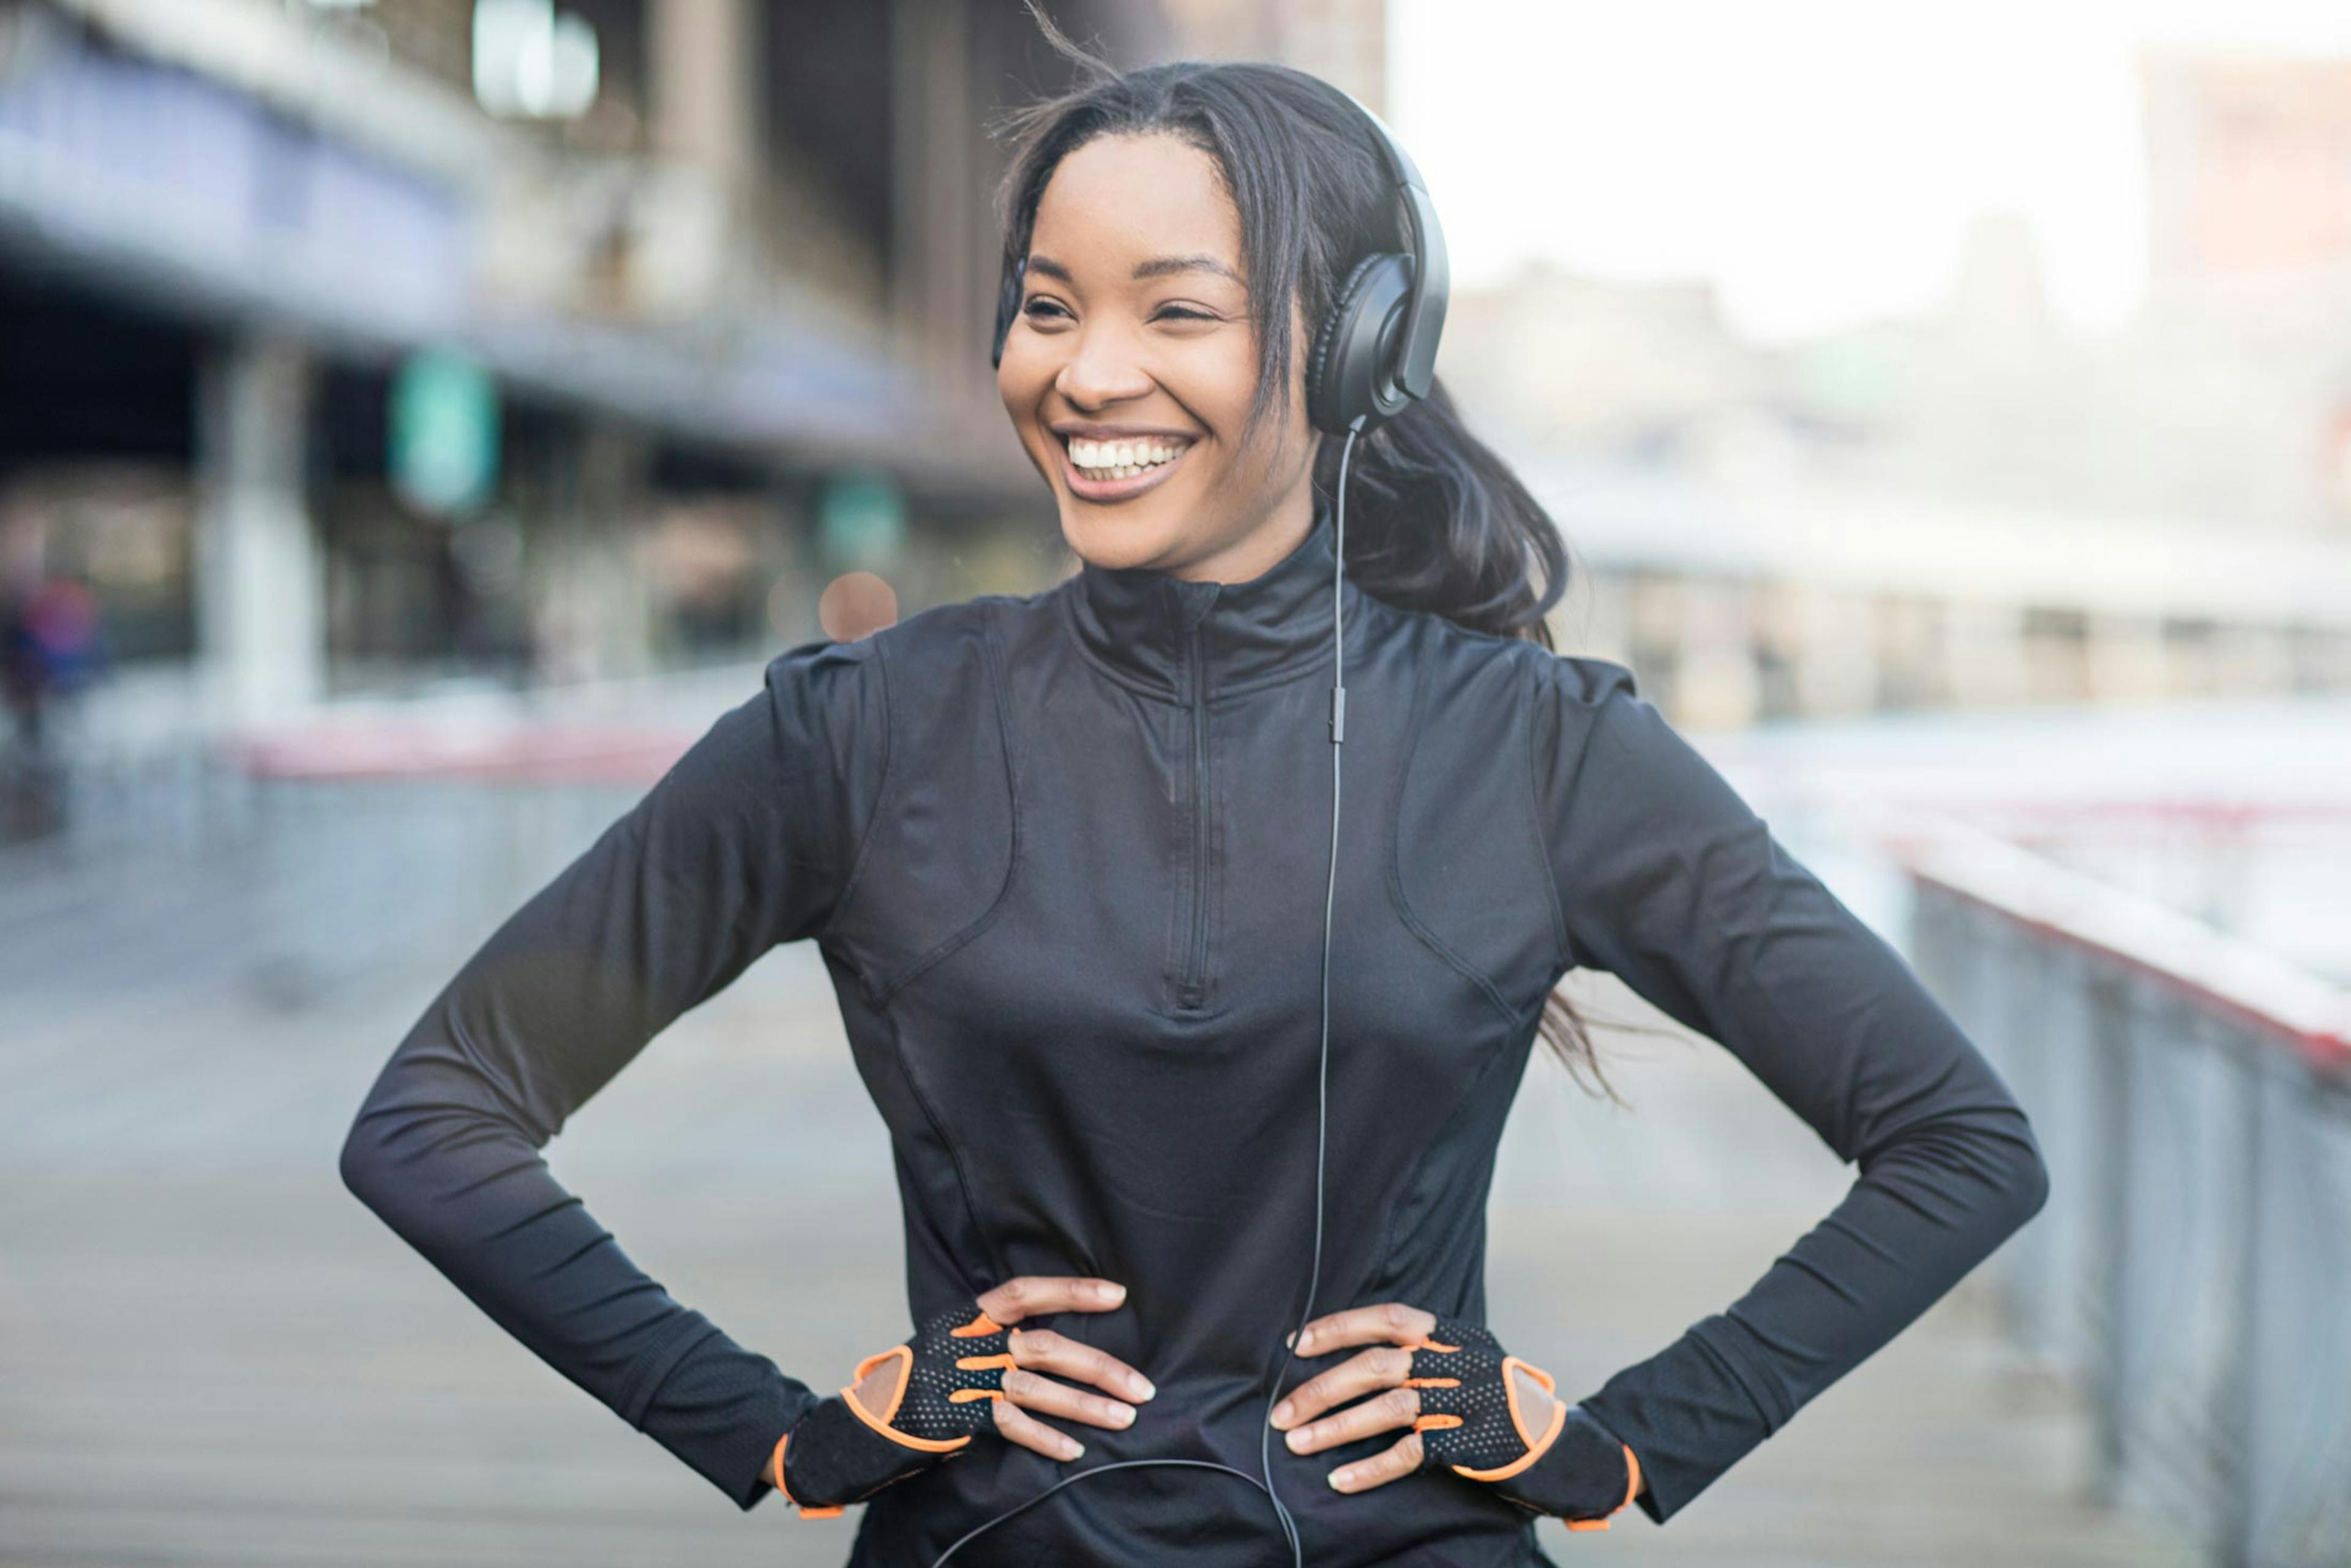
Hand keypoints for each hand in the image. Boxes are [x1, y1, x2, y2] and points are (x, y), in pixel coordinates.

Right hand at [911, 1275, 1155, 1461]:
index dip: (1072, 1290)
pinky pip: (1014, 1427)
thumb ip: (1000, 1331)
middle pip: (1047, 1347)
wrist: (876, 1411)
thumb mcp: (960, 1336)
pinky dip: (1046, 1438)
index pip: (1027, 1292)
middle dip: (1100, 1368)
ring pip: (1038, 1390)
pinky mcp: (966, 1416)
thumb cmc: (928, 1369)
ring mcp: (971, 1381)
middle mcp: (977, 1345)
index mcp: (976, 1316)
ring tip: (1125, 1417)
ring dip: (1086, 1406)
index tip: (1117, 1295)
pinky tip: (1074, 1449)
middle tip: (1142, 1387)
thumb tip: (1059, 1337)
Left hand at [1269, 1303, 1641, 1527]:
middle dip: (1322, 1388)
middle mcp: (1456, 1361)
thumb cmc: (1496, 1397)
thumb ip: (1420, 1349)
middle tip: (1281, 1412)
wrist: (1558, 1442)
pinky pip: (1409, 1454)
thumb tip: (1348, 1352)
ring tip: (1296, 1442)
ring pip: (1387, 1408)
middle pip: (1377, 1365)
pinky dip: (1370, 1468)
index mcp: (1451, 1333)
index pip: (1387, 1318)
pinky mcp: (1469, 1445)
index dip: (1338, 1327)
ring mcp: (1465, 1402)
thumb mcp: (1465, 1357)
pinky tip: (1339, 1479)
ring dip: (1335, 1427)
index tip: (1296, 1345)